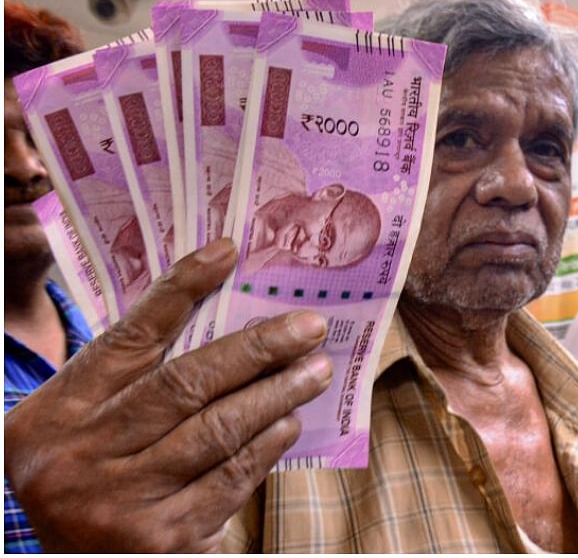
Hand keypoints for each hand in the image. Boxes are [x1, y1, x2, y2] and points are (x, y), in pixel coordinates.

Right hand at [3, 238, 333, 551]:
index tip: (228, 253)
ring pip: (217, 432)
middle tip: (309, 327)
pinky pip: (229, 481)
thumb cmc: (93, 472)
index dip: (181, 290)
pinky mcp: (161, 540)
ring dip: (277, 395)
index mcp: (58, 413)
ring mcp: (119, 502)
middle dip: (257, 350)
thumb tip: (231, 314)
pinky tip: (289, 422)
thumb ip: (138, 375)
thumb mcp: (89, 420)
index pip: (130, 338)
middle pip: (185, 384)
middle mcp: (80, 456)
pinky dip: (266, 446)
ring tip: (316, 371)